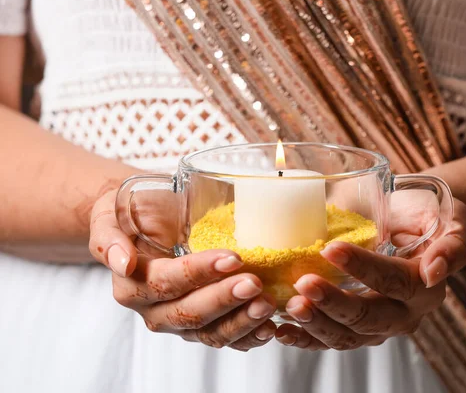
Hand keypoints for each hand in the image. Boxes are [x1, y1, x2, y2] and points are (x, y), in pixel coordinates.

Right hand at [88, 189, 276, 350]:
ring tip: (267, 304)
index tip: (232, 257)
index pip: (166, 282)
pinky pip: (226, 339)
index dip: (198, 273)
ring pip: (210, 333)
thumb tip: (121, 262)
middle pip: (189, 313)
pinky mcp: (204, 326)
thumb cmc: (137, 211)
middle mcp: (153, 310)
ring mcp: (181, 322)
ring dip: (241, 322)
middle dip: (224, 299)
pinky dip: (249, 336)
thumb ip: (110, 236)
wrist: (152, 221)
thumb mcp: (112, 212)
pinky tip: (269, 327)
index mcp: (131, 284)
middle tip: (255, 283)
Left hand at [276, 191, 465, 349]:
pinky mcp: (357, 331)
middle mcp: (405, 314)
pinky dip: (306, 339)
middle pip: (368, 318)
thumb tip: (434, 272)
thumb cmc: (427, 216)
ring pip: (347, 337)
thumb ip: (451, 244)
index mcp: (426, 287)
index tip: (330, 248)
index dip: (363, 267)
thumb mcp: (452, 220)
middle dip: (334, 303)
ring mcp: (380, 327)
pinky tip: (283, 331)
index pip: (395, 282)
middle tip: (303, 283)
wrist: (415, 228)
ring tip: (290, 305)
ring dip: (316, 324)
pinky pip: (331, 341)